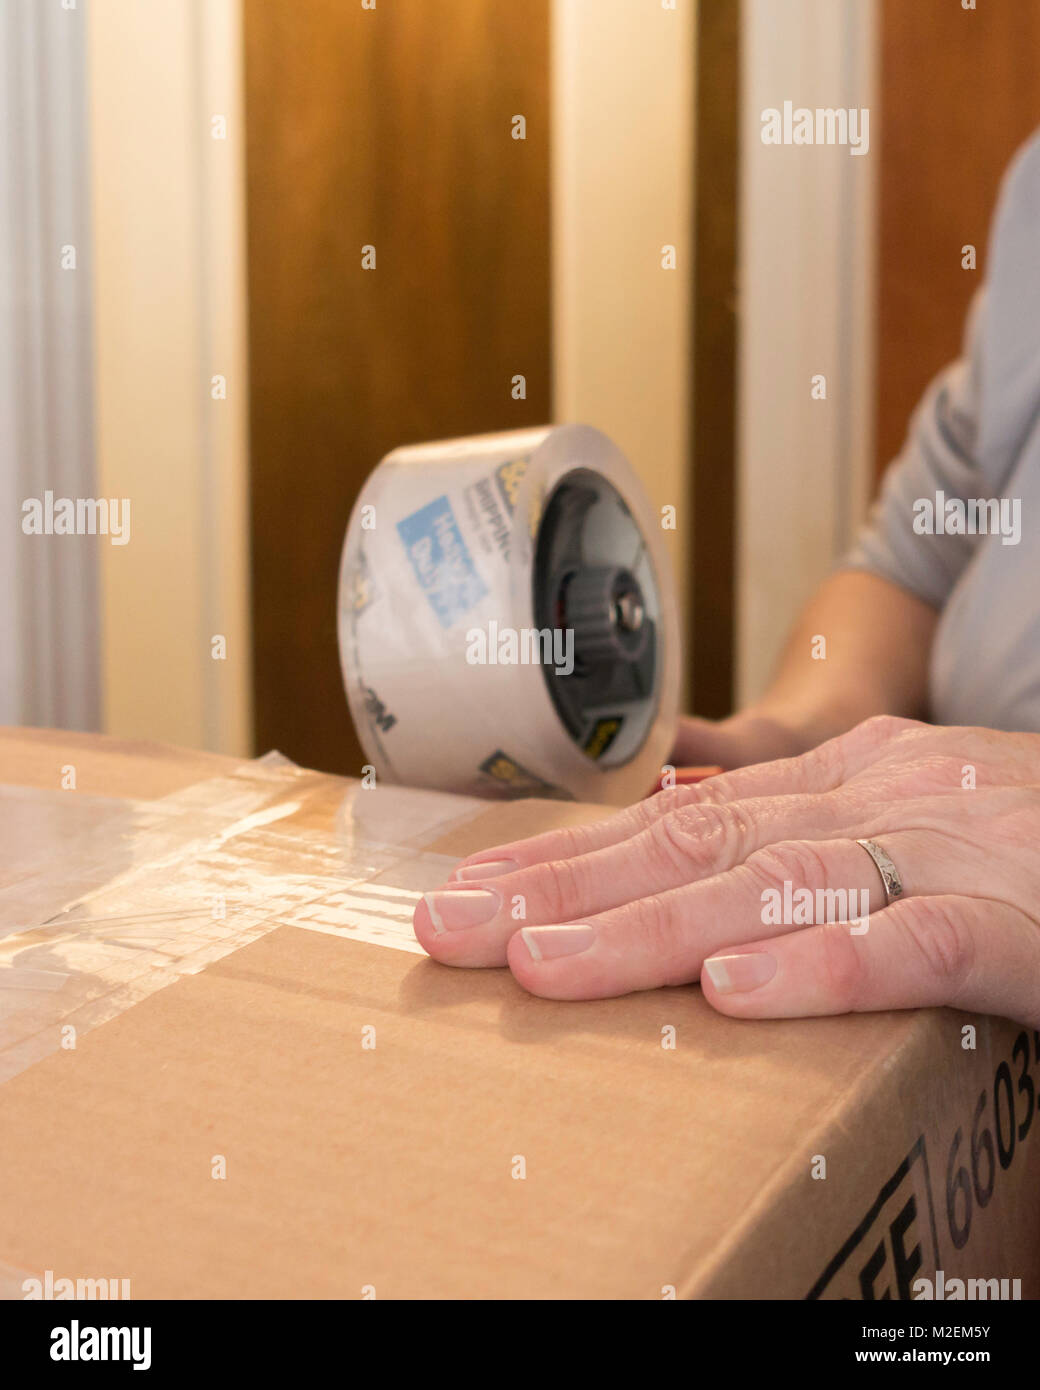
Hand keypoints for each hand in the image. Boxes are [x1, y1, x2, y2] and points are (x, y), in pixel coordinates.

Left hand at [413, 717, 1039, 1026]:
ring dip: (649, 928)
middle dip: (563, 889)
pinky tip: (736, 992)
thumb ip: (807, 839)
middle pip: (695, 844)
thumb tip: (694, 867)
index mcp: (847, 781)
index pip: (676, 820)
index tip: (468, 895)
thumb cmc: (1038, 844)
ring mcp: (953, 852)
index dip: (566, 859)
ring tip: (539, 967)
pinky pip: (920, 941)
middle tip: (447, 931)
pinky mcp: (1027, 923)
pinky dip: (825, 964)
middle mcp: (883, 798)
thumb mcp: (912, 819)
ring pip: (778, 886)